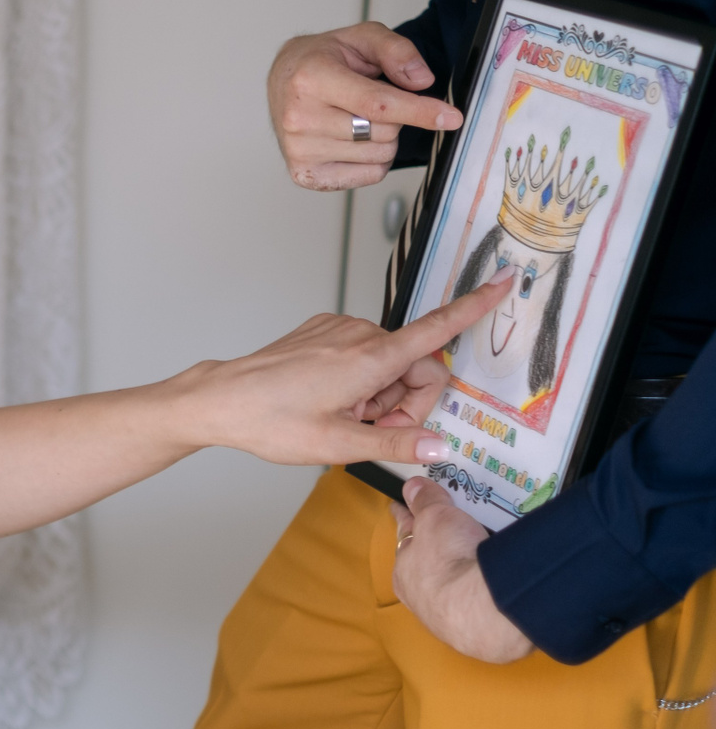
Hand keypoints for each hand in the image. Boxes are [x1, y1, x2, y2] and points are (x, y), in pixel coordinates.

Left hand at [178, 272, 509, 468]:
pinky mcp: (323, 331)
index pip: (437, 329)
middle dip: (405, 400)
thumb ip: (396, 444)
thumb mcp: (338, 445)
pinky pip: (362, 354)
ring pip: (388, 362)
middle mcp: (359, 334)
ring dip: (378, 393)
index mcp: (370, 358)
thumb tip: (440, 447)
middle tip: (369, 429)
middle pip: (416, 364)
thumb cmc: (272, 421)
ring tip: (339, 414)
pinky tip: (327, 399)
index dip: (475, 307)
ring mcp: (338, 329)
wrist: (221, 399)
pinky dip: (358, 380)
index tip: (506, 281)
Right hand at [268, 23, 462, 190]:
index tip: (450, 118)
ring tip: (357, 118)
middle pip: (383, 132)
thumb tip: (422, 81)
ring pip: (379, 155)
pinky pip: (367, 176)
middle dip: (394, 116)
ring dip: (383, 138)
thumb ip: (396, 50)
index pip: (377, 104)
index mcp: (311, 79)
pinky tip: (351, 141)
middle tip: (369, 99)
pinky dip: (372, 159)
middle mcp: (299, 118)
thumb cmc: (322, 59)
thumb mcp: (360, 37)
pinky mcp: (304, 174)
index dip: (419, 110)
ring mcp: (299, 150)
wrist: (281, 80)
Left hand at [390, 477, 530, 662]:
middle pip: (430, 563)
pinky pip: (478, 599)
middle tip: (452, 531)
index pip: (405, 535)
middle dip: (437, 548)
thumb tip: (412, 487)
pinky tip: (496, 582)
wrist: (484, 610)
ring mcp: (448, 615)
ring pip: (454, 585)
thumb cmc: (449, 562)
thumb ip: (425, 502)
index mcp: (404, 569)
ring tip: (482, 553)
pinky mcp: (476, 628)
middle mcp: (422, 596)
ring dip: (463, 571)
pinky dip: (482, 589)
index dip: (408, 518)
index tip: (406, 507)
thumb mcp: (435, 518)